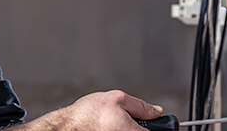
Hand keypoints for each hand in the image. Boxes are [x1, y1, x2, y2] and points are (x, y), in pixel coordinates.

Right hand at [8, 90, 162, 129]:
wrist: (66, 127)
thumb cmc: (88, 114)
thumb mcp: (117, 99)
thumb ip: (141, 106)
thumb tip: (157, 111)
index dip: (160, 126)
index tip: (160, 123)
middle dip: (142, 128)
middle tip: (129, 120)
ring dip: (127, 129)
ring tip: (113, 123)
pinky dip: (117, 130)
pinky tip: (106, 127)